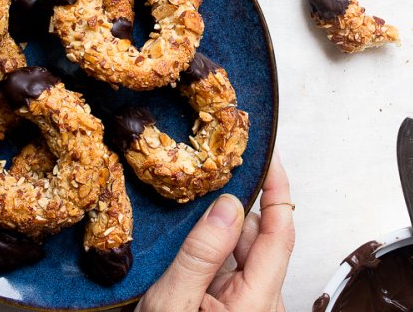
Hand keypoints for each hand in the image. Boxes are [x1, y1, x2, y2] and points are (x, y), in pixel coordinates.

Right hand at [135, 149, 294, 311]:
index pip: (280, 231)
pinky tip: (194, 239)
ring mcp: (251, 303)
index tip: (270, 157)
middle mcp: (262, 300)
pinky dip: (217, 245)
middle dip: (238, 206)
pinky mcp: (237, 305)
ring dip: (224, 226)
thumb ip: (202, 253)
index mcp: (256, 300)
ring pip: (244, 248)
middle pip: (260, 236)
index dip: (278, 189)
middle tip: (213, 177)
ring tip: (196, 209)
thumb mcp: (175, 302)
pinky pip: (232, 264)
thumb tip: (228, 205)